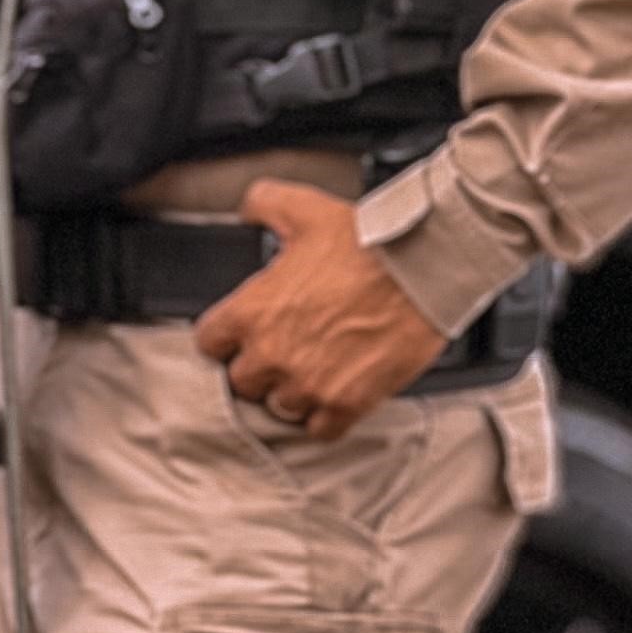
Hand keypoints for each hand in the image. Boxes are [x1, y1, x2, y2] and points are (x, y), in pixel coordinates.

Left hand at [192, 179, 448, 440]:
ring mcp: (308, 384)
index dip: (226, 336)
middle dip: (259, 366)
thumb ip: (265, 203)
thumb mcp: (306, 209)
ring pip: (279, 408)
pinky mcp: (345, 404)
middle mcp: (272, 354)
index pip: (208, 343)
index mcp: (252, 312)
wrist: (422, 271)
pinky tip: (335, 393)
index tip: (241, 332)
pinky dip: (325, 416)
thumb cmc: (368, 244)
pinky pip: (319, 429)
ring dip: (292, 392)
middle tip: (283, 348)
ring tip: (313, 369)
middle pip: (242, 382)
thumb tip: (249, 207)